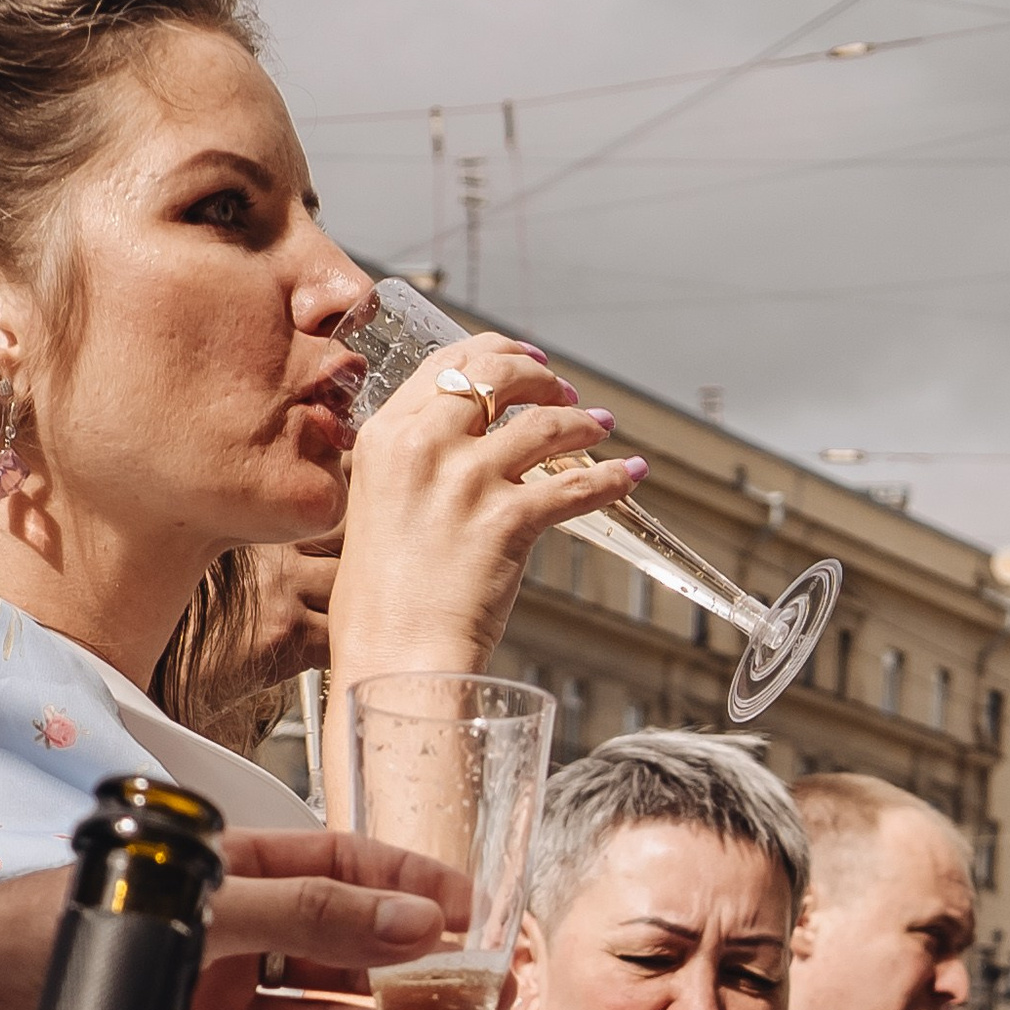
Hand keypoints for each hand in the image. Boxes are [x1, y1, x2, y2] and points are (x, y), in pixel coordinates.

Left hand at [0, 831, 464, 1009]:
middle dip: (407, 974)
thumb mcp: (204, 909)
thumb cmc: (65, 939)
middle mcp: (218, 947)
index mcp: (216, 879)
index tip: (470, 906)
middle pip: (336, 957)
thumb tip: (418, 921)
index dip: (403, 885)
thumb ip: (314, 914)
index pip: (334, 870)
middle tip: (477, 994)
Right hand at [324, 333, 650, 685]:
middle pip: (496, 379)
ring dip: (581, 422)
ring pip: (543, 426)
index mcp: (386, 438)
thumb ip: (412, 468)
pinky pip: (573, 486)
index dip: (494, 353)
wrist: (398, 656)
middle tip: (565, 390)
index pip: (445, 366)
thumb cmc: (385, 603)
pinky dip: (609, 478)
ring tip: (600, 426)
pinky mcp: (507, 520)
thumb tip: (459, 449)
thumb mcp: (379, 508)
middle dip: (540, 377)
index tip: (522, 360)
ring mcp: (467, 482)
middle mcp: (424, 448)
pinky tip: (629, 474)